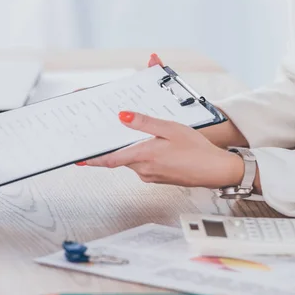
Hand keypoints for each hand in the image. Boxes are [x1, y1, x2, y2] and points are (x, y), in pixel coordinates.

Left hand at [81, 111, 244, 188]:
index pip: (110, 160)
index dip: (92, 159)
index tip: (79, 158)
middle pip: (120, 157)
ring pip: (132, 160)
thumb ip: (145, 122)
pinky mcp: (158, 177)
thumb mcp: (171, 128)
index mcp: (144, 156)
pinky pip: (143, 164)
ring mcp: (150, 175)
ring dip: (131, 150)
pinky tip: (155, 146)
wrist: (215, 170)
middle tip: (107, 135)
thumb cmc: (197, 149)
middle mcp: (144, 169)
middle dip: (113, 147)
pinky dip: (142, 155)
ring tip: (140, 136)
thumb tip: (123, 116)